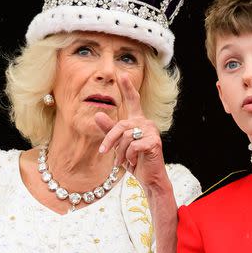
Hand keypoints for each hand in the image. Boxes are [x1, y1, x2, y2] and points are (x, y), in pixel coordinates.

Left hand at [96, 73, 168, 188]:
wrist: (149, 177)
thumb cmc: (135, 160)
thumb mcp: (119, 146)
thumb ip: (109, 130)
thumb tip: (97, 115)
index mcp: (138, 121)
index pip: (133, 101)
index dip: (127, 88)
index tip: (122, 75)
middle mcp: (146, 123)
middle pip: (121, 125)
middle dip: (110, 139)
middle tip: (103, 152)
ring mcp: (151, 132)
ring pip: (126, 137)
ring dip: (120, 152)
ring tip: (123, 161)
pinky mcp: (154, 142)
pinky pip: (133, 146)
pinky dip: (129, 156)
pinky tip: (133, 162)